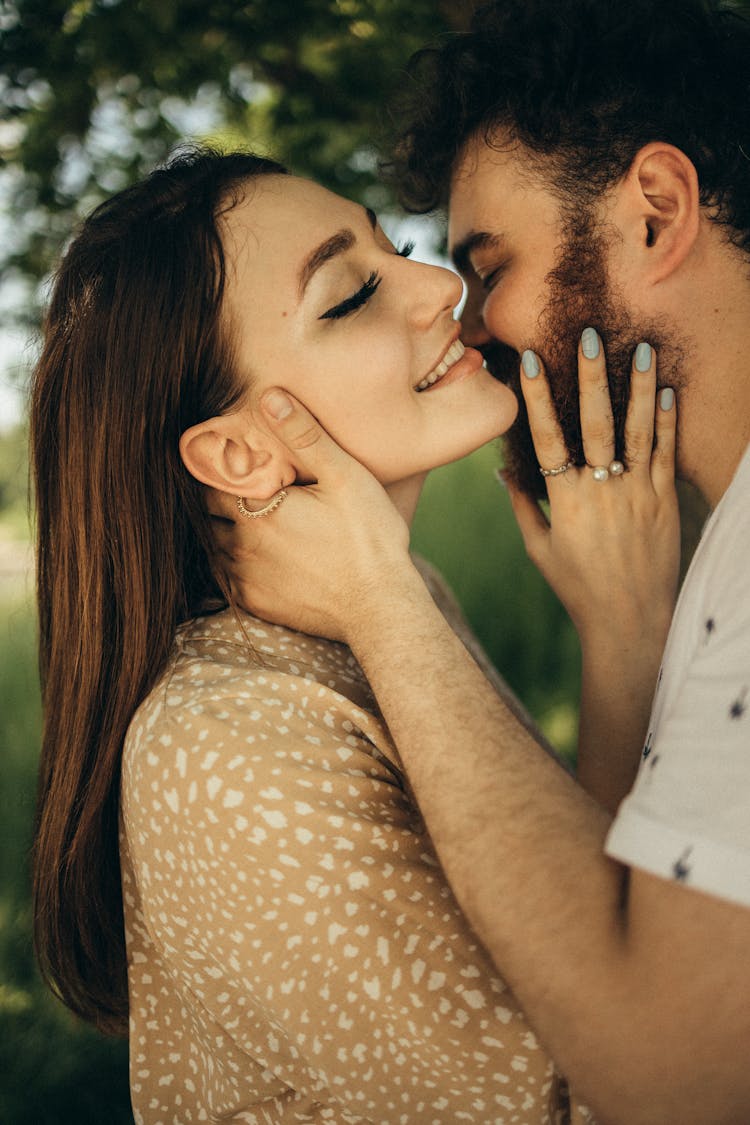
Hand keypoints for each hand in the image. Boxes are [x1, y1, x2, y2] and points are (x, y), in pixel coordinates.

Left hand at [207, 390, 412, 640]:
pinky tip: (255, 556)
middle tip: (238, 488)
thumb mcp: (346, 477)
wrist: (381, 608)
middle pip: (206, 514)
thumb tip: (268, 397)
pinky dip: (232, 564)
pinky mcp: (256, 604)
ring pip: (213, 547)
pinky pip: (226, 579)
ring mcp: (245, 578)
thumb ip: (305, 435)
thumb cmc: (370, 539)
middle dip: (217, 499)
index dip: (216, 468)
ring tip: (247, 521)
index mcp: (256, 508)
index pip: (209, 481)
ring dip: (222, 532)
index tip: (229, 461)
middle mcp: (240, 544)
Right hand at [506, 335, 679, 658]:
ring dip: (639, 387)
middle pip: (595, 424)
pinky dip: (667, 421)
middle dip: (591, 376)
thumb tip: (501, 467)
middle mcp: (600, 492)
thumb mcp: (539, 548)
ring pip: (637, 431)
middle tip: (589, 335)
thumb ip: (522, 504)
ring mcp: (636, 494)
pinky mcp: (663, 502)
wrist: (629, 620)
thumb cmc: (577, 587)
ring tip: (642, 348)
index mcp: (564, 502)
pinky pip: (665, 453)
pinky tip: (668, 391)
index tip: (531, 361)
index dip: (538, 398)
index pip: (546, 439)